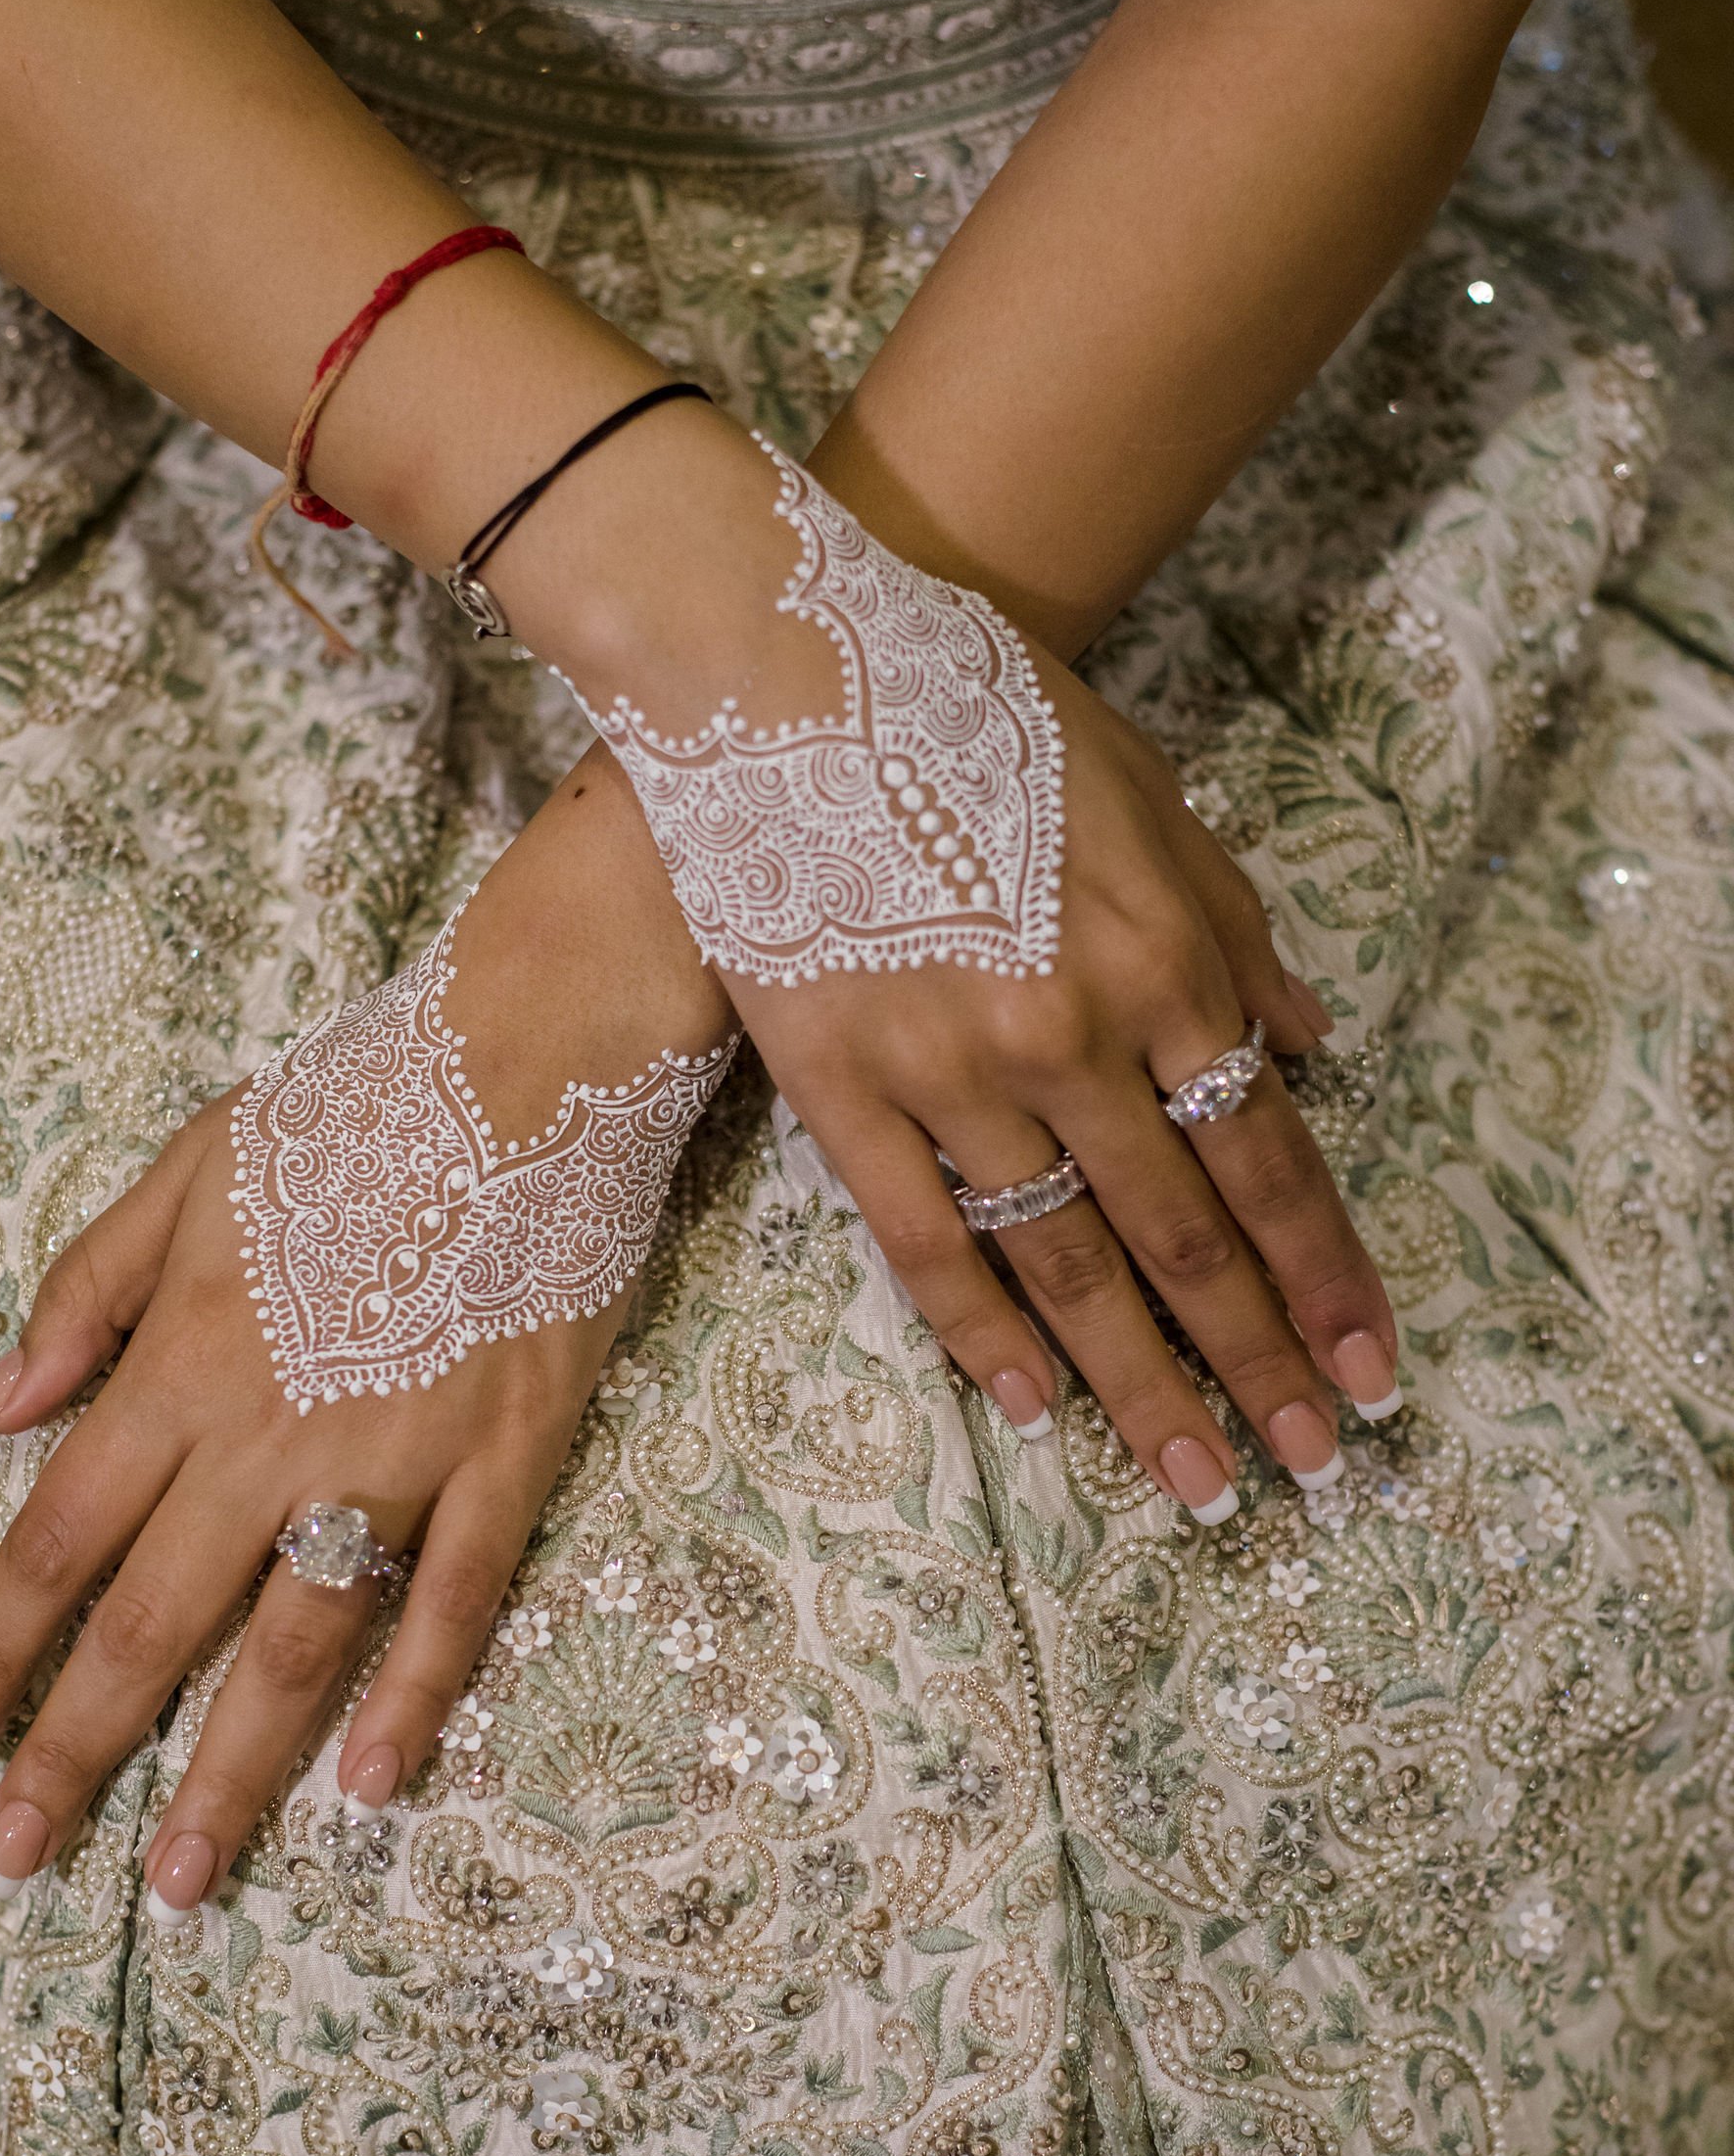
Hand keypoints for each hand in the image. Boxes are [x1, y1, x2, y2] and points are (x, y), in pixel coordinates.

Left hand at [0, 758, 726, 1913]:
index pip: (57, 1536)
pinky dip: (414, 1696)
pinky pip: (452, 1601)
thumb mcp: (183, 1171)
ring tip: (182, 1877)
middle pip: (152, 1620)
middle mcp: (269, 1432)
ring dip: (230, 1770)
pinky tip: (375, 1786)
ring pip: (294, 1643)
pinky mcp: (504, 1458)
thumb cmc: (352, 1105)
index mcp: (181, 1362)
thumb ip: (83, 1295)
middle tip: (16, 1856)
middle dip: (72, 1748)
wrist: (531, 1062)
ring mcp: (394, 1455)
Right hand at [729, 663, 1400, 1516]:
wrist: (786, 672)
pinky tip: (1030, 1406)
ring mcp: (950, 1074)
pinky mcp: (838, 1089)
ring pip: (1066, 1264)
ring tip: (1195, 1483)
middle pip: (1186, 1238)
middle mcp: (1075, 1038)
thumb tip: (1315, 1049)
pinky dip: (980, 1331)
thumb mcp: (1153, 796)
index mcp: (1165, 963)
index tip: (1369, 1370)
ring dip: (1140, 1386)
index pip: (1269, 1159)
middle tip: (1307, 1463)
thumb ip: (1238, 932)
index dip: (1327, 1276)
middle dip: (1259, 1362)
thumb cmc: (982, 712)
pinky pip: (922, 1240)